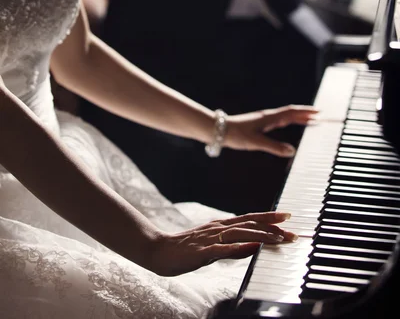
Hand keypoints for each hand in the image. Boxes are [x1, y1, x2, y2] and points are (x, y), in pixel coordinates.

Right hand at [149, 211, 296, 275]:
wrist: (158, 250)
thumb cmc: (186, 250)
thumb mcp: (213, 247)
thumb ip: (233, 246)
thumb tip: (254, 246)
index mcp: (221, 226)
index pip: (250, 218)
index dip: (269, 217)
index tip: (288, 216)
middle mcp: (218, 228)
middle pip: (249, 224)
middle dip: (272, 227)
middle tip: (293, 231)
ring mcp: (210, 239)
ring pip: (240, 234)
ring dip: (261, 235)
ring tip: (278, 238)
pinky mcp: (202, 252)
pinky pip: (222, 250)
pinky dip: (238, 248)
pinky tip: (250, 248)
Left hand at [225, 105, 318, 156]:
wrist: (218, 130)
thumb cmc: (235, 135)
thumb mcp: (255, 142)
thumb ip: (273, 147)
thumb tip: (292, 151)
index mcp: (269, 118)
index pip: (291, 112)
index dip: (305, 112)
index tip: (319, 112)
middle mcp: (267, 117)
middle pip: (290, 113)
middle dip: (305, 114)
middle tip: (319, 116)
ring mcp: (263, 120)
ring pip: (284, 116)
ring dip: (297, 118)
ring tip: (308, 121)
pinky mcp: (258, 124)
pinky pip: (277, 121)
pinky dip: (287, 122)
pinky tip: (286, 126)